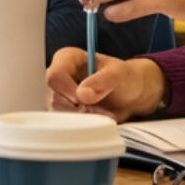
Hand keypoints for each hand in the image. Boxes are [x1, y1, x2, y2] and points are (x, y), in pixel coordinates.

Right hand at [44, 49, 168, 119]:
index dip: (68, 91)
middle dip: (78, 108)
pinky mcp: (64, 112)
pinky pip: (65, 124)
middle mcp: (59, 77)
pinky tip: (96, 118)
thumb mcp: (118, 74)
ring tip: (101, 112)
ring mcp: (60, 95)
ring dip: (82, 117)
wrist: (130, 95)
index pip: (54, 75)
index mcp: (67, 59)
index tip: (84, 100)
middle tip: (98, 109)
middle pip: (55, 98)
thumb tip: (82, 95)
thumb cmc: (124, 78)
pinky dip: (82, 125)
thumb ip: (102, 81)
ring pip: (59, 113)